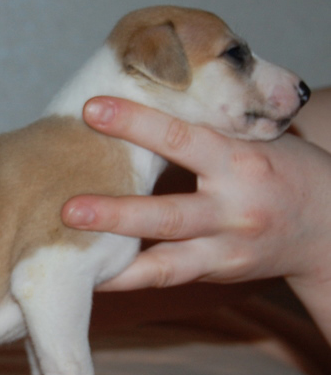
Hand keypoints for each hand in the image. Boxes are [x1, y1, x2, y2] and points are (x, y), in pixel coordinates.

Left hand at [62, 97, 330, 295]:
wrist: (327, 226)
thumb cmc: (279, 170)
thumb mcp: (253, 140)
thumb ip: (205, 128)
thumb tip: (138, 94)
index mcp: (240, 162)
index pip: (183, 138)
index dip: (136, 124)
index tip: (91, 111)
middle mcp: (234, 210)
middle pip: (170, 216)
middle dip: (117, 214)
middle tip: (69, 209)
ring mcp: (226, 249)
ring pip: (167, 263)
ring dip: (119, 263)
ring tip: (77, 261)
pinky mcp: (217, 273)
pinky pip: (168, 278)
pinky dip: (130, 279)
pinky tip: (95, 278)